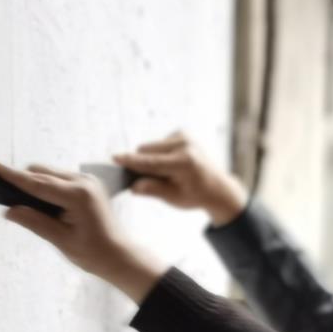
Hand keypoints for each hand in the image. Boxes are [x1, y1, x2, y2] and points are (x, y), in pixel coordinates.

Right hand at [0, 162, 168, 303]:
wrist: (118, 255)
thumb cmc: (94, 253)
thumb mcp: (61, 241)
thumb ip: (34, 222)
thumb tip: (9, 211)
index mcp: (77, 195)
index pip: (38, 184)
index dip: (14, 176)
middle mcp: (83, 181)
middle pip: (42, 173)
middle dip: (23, 181)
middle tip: (5, 195)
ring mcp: (87, 180)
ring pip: (50, 174)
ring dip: (35, 185)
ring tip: (26, 206)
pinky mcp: (87, 183)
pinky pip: (59, 179)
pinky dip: (47, 187)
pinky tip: (44, 205)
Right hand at [114, 132, 248, 226]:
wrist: (217, 187)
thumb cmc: (194, 195)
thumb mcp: (174, 198)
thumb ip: (153, 190)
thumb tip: (134, 186)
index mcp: (184, 163)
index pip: (151, 163)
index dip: (131, 162)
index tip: (115, 158)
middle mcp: (185, 145)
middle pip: (146, 151)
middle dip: (142, 164)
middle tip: (155, 179)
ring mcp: (184, 136)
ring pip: (150, 146)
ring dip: (150, 159)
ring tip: (167, 173)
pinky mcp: (182, 133)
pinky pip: (158, 143)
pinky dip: (159, 154)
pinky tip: (172, 164)